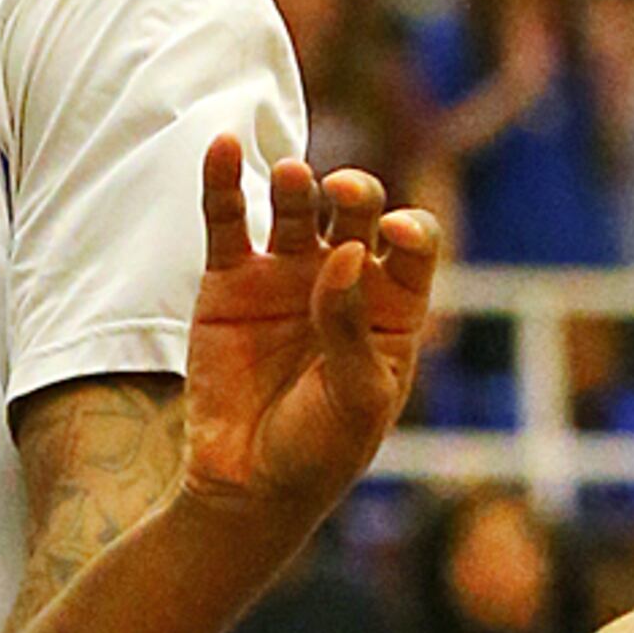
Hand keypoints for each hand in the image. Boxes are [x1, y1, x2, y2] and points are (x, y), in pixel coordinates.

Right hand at [179, 149, 441, 525]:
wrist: (246, 486)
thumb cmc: (319, 450)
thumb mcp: (356, 398)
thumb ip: (351, 328)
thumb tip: (342, 253)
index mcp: (392, 306)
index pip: (412, 244)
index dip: (409, 229)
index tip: (392, 235)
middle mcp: (342, 278)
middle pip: (357, 209)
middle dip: (357, 191)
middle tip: (342, 190)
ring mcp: (285, 274)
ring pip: (296, 205)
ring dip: (297, 184)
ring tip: (292, 177)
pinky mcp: (229, 281)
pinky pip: (227, 219)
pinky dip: (222, 181)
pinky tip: (221, 146)